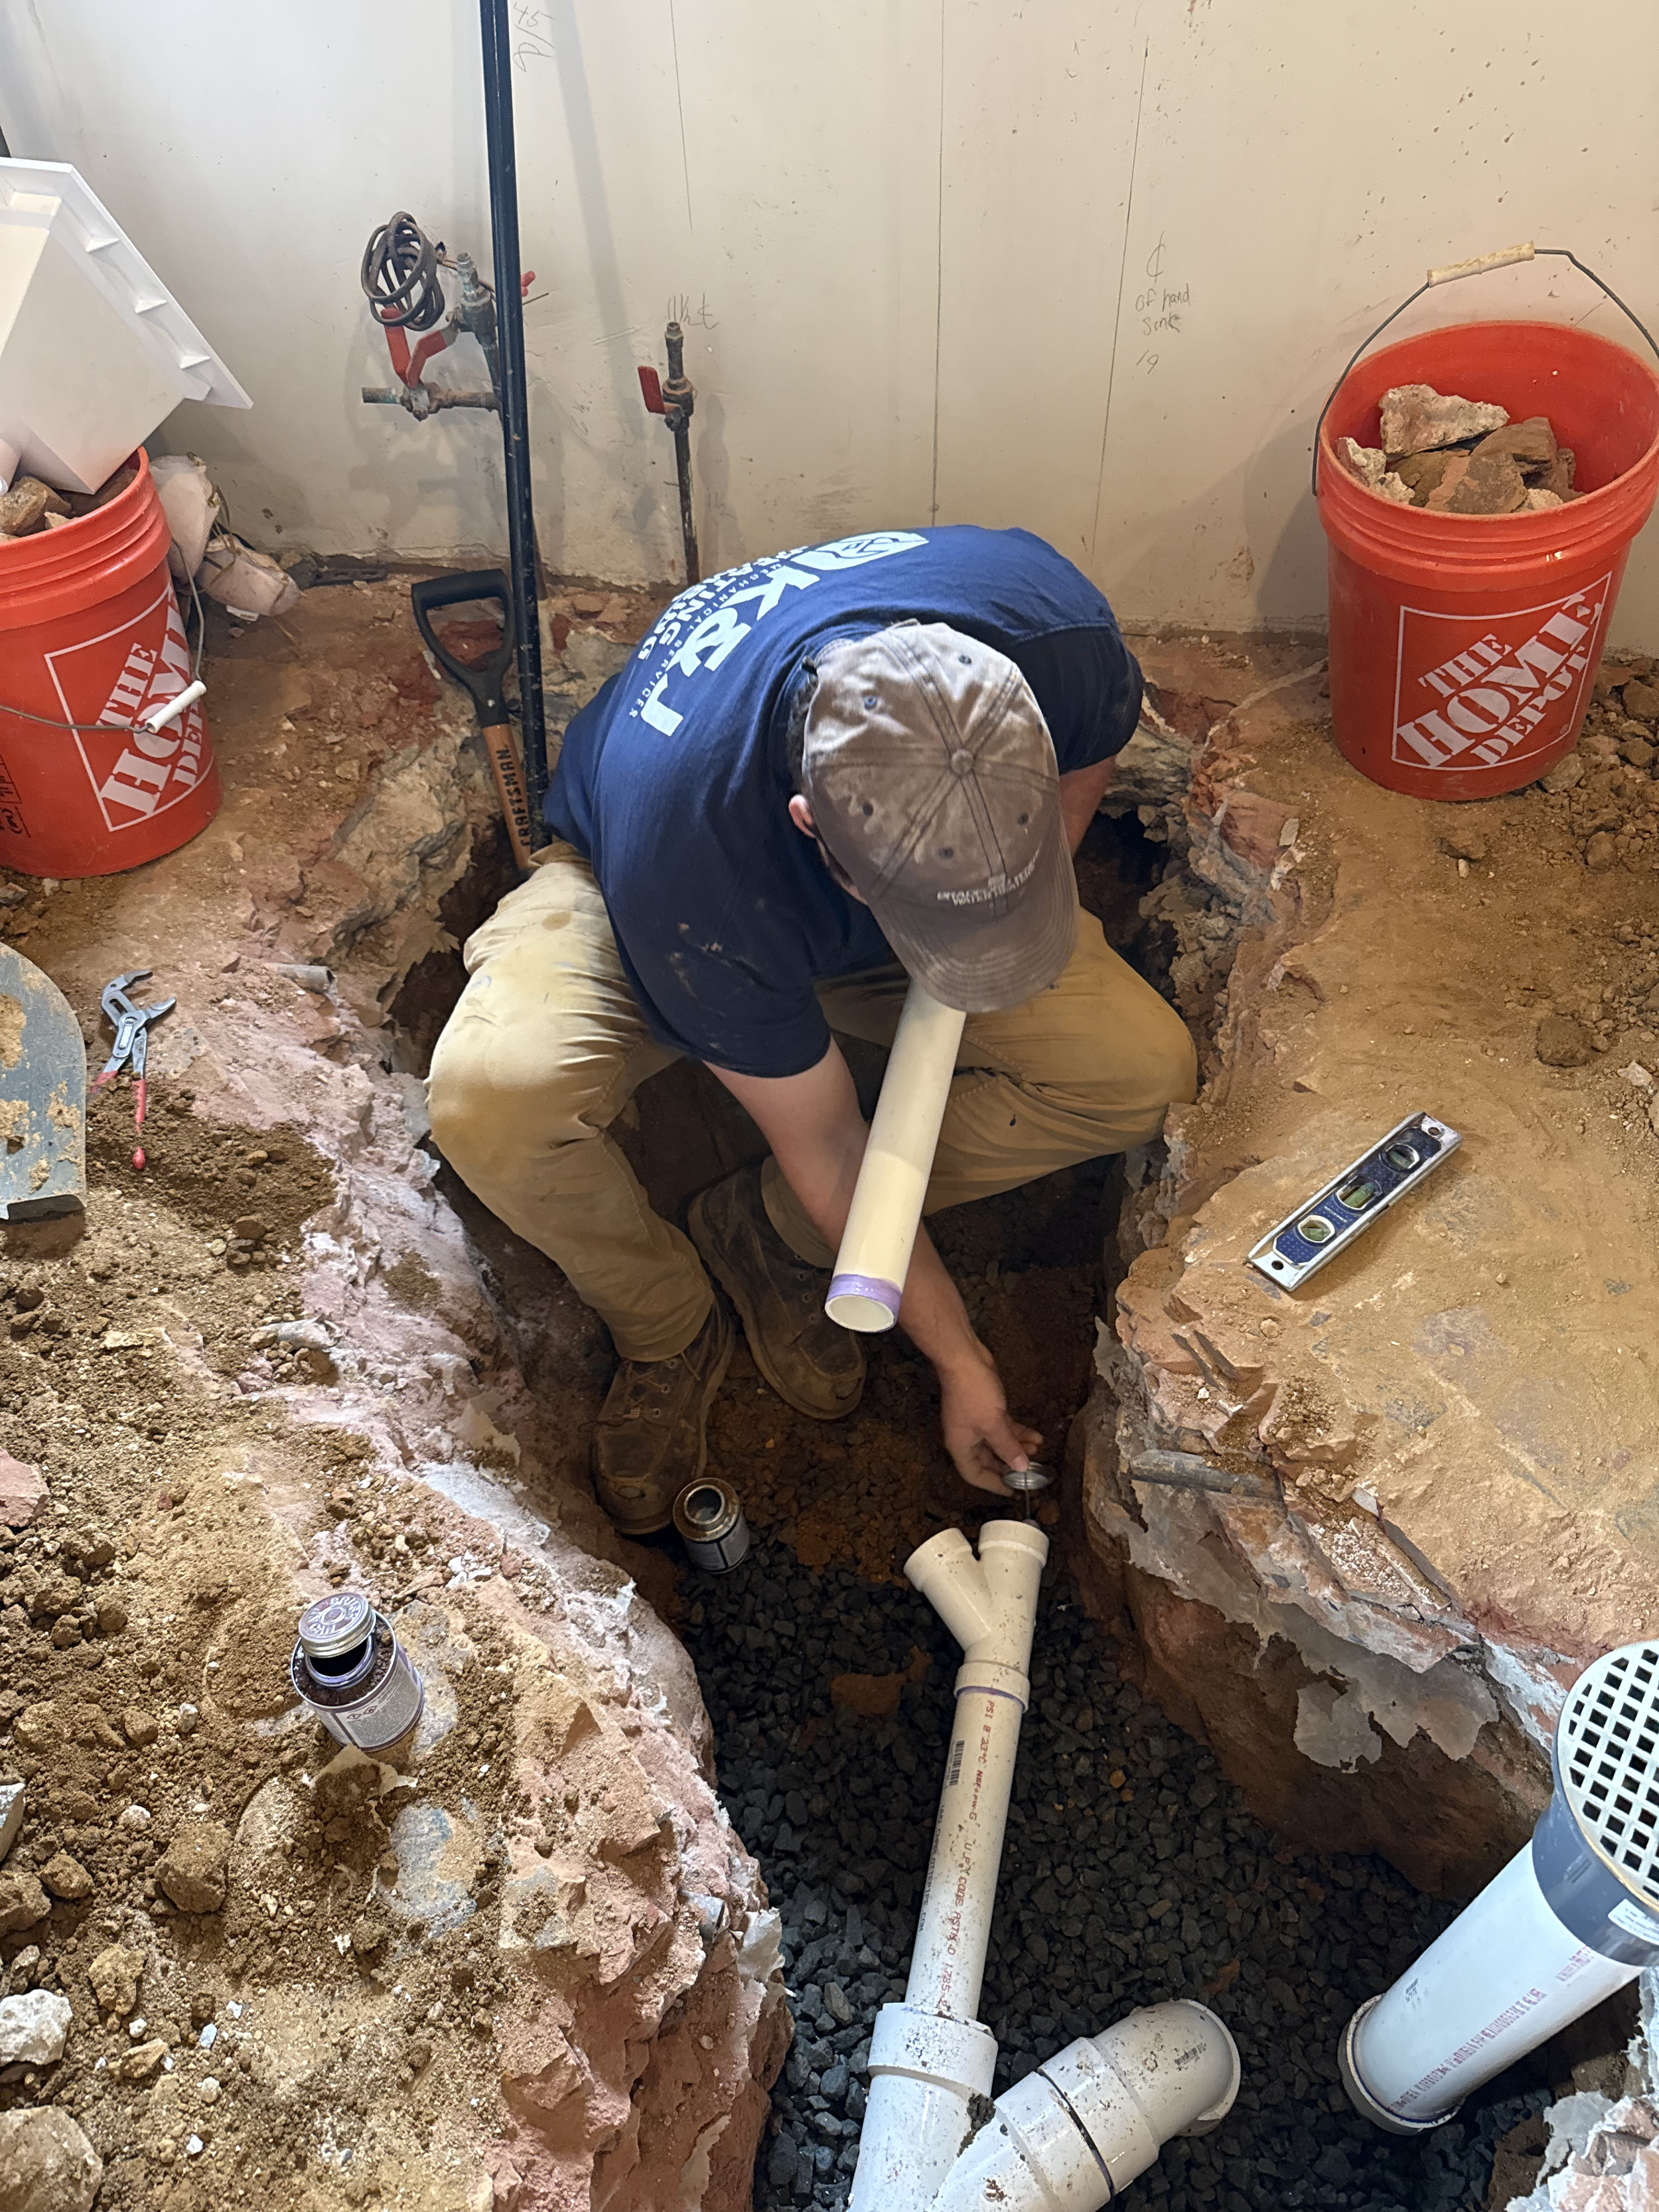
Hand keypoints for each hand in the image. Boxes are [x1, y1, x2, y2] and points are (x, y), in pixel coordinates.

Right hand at [937, 1338, 1042, 1495]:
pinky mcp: (986, 1409)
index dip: (993, 1485)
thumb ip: (1008, 1448)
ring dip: (1017, 1446)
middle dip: (1010, 1464)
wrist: (964, 1360)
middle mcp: (967, 1438)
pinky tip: (1036, 1434)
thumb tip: (1021, 1468)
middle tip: (1031, 1471)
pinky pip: (1002, 1427)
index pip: (975, 1475)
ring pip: (998, 1442)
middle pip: (989, 1460)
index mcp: (961, 1446)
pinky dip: (1017, 1432)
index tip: (1012, 1491)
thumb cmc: (974, 1395)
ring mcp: (976, 1423)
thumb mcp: (994, 1425)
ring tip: (1038, 1450)